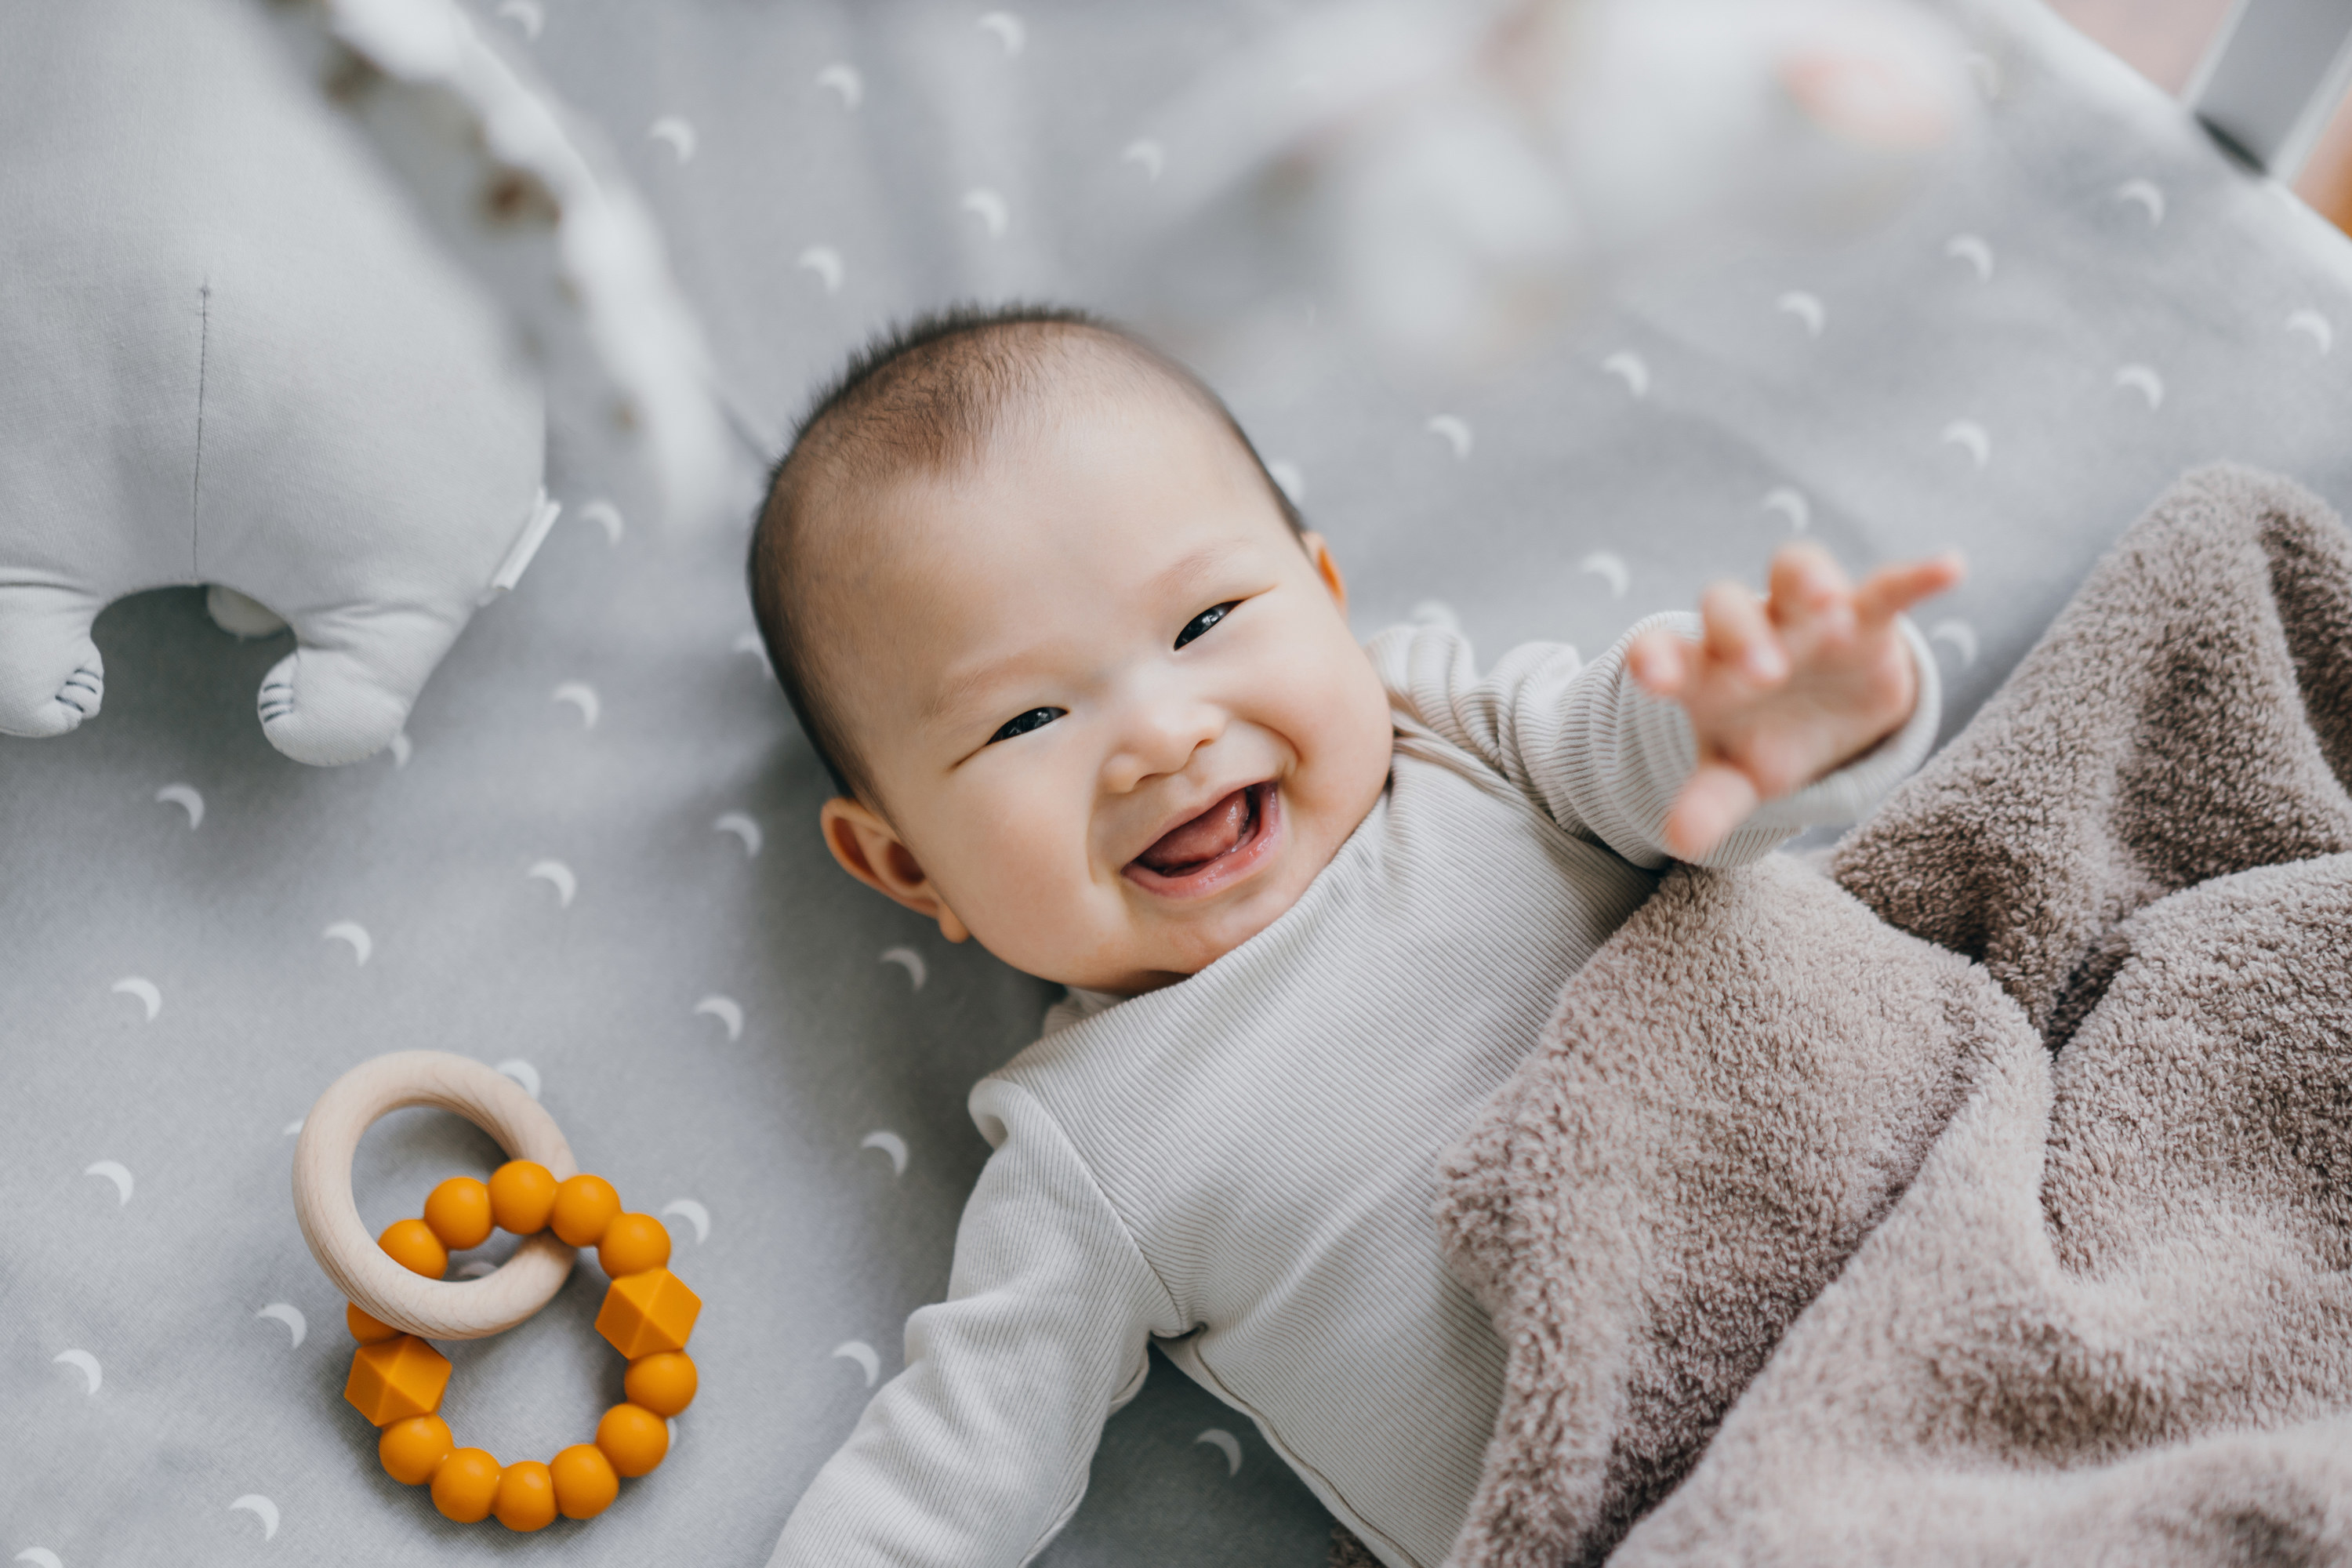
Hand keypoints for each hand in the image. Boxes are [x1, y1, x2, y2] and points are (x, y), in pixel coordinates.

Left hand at [1628, 542, 1962, 860]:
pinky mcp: (1866, 616)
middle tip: (1765, 676)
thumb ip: (1709, 802)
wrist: (1820, 720)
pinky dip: (1916, 579)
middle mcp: (1748, 629)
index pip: (1664, 650)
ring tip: (1830, 605)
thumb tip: (1678, 841)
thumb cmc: (1761, 741)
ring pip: (1794, 571)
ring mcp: (1805, 616)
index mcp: (1703, 671)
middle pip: (1729, 610)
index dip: (1655, 659)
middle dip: (1743, 636)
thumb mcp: (1735, 777)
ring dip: (1810, 582)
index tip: (1651, 678)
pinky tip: (1949, 569)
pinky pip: (1887, 587)